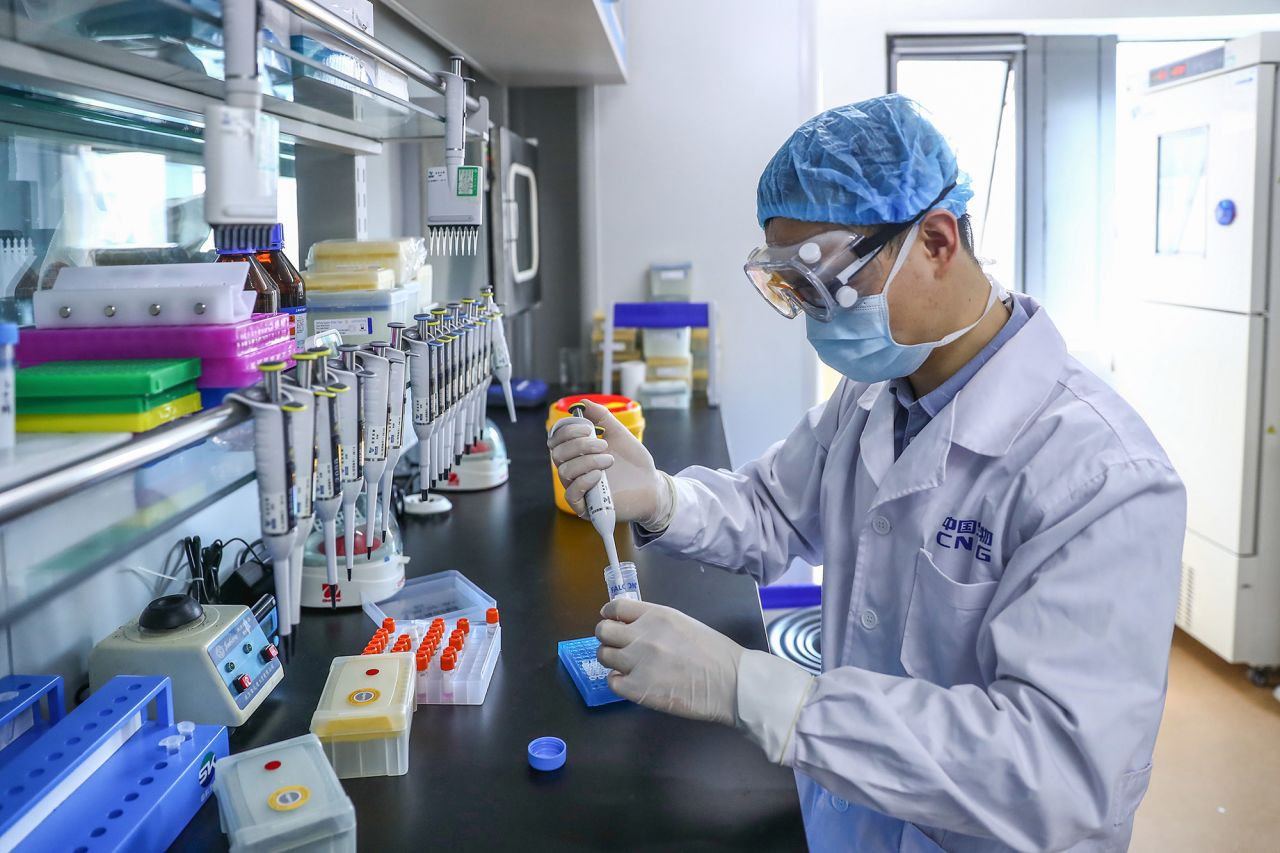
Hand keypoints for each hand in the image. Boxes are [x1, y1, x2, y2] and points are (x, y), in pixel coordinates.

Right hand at [547, 399, 671, 527]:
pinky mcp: (586, 507)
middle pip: (557, 454)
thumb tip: (582, 402)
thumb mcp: (618, 434)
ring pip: (564, 471)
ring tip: (609, 460)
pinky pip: (571, 494)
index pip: (556, 440)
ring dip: (587, 461)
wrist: (651, 485)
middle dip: (580, 445)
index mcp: (577, 453)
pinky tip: (600, 475)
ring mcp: (579, 489)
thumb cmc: (634, 462)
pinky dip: (584, 480)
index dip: (566, 431)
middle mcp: (574, 471)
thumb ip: (601, 417)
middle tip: (604, 445)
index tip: (587, 428)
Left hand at [595, 598, 742, 724]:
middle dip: (608, 638)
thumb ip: (654, 623)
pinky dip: (619, 682)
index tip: (614, 623)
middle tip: (619, 647)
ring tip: (628, 667)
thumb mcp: (682, 623)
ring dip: (613, 660)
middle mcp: (642, 635)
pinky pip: (612, 682)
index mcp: (656, 615)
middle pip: (603, 631)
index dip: (610, 615)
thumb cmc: (714, 653)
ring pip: (604, 656)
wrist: (731, 683)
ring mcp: (638, 662)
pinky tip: (634, 682)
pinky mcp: (638, 689)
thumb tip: (632, 626)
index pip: (616, 607)